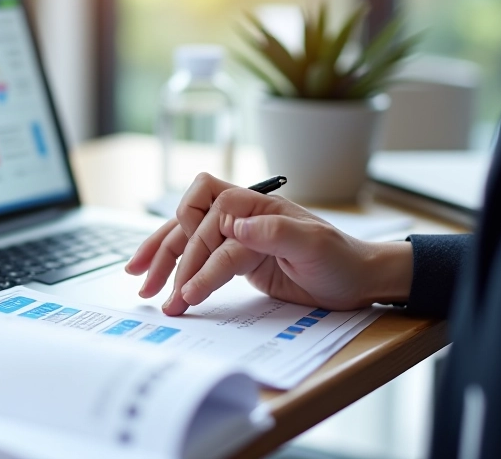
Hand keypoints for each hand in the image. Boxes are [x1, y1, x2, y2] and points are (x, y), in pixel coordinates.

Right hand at [126, 173, 412, 315]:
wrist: (358, 279)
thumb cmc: (341, 259)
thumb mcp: (315, 245)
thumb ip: (274, 231)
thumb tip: (233, 224)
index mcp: (257, 205)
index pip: (213, 220)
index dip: (200, 252)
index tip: (192, 285)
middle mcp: (240, 214)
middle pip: (189, 224)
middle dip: (171, 259)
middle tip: (162, 294)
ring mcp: (235, 234)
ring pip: (184, 236)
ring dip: (161, 259)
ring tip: (142, 285)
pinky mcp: (234, 256)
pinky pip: (195, 254)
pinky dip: (174, 263)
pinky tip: (155, 275)